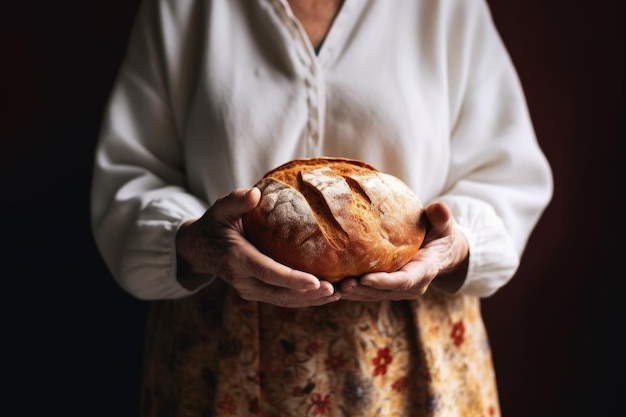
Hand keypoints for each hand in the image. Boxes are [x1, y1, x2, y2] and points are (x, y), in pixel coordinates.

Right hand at [176, 187, 339, 307]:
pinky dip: (303, 299)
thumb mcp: (220, 209)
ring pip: (283, 300)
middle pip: (280, 293)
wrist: (199, 248)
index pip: (268, 272)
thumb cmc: (215, 223)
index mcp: (237, 258)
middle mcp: (243, 280)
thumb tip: (255, 193)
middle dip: (308, 294)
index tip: (315, 282)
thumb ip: (236, 200)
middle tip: (335, 291)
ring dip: (310, 300)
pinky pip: (282, 299)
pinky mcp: (256, 292)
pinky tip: (325, 296)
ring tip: (337, 295)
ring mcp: (249, 289)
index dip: (292, 279)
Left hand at [337, 201, 468, 300]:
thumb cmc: (440, 234)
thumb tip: (440, 207)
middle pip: (384, 292)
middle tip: (342, 284)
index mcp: (425, 271)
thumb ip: (440, 217)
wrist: (441, 252)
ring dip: (354, 293)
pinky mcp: (389, 289)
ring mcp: (400, 290)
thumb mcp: (443, 225)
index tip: (365, 278)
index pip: (403, 280)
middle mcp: (412, 286)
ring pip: (374, 295)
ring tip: (333, 288)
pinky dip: (353, 291)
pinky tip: (334, 286)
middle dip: (363, 290)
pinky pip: (369, 292)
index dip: (384, 281)